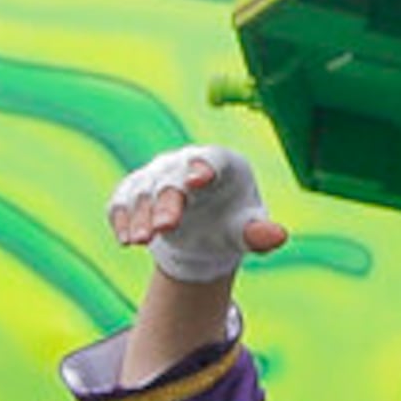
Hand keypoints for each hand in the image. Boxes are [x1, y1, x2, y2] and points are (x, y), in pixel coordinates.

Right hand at [108, 143, 287, 283]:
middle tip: (165, 227)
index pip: (212, 160)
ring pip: (143, 191)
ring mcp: (157, 175)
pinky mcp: (134, 192)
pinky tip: (124, 239)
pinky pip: (122, 201)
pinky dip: (121, 218)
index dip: (204, 167)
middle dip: (167, 203)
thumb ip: (258, 234)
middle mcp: (184, 164)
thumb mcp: (246, 231)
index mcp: (221, 165)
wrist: (202, 233)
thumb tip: (279, 236)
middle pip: (172, 179)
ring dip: (140, 216)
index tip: (198, 180)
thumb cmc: (232, 224)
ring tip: (139, 241)